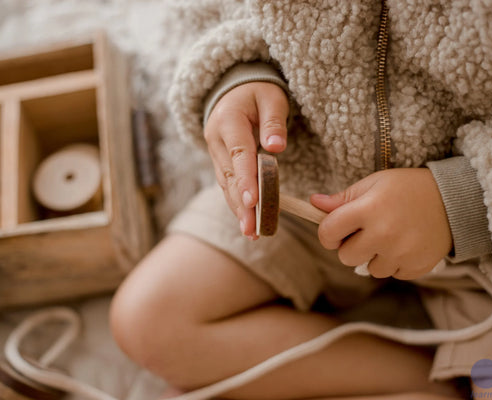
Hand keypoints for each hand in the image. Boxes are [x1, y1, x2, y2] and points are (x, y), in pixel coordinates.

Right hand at [205, 82, 288, 238]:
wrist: (234, 91)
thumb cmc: (258, 93)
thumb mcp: (271, 97)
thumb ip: (274, 121)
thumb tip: (276, 147)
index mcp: (228, 120)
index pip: (238, 153)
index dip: (245, 179)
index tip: (252, 201)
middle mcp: (216, 139)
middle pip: (229, 175)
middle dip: (241, 204)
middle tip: (252, 228)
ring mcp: (215, 152)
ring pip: (226, 184)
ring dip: (238, 209)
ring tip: (252, 232)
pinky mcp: (220, 162)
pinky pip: (227, 185)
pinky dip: (237, 203)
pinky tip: (247, 222)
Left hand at [310, 168, 451, 279]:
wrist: (454, 200)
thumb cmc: (408, 188)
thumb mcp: (374, 183)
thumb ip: (343, 198)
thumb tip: (314, 203)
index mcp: (368, 209)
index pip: (328, 232)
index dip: (327, 232)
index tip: (336, 230)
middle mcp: (383, 234)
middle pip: (345, 257)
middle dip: (350, 246)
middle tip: (366, 232)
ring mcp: (401, 253)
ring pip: (369, 269)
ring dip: (374, 256)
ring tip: (390, 237)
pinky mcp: (416, 266)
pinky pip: (392, 274)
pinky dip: (395, 263)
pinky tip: (405, 244)